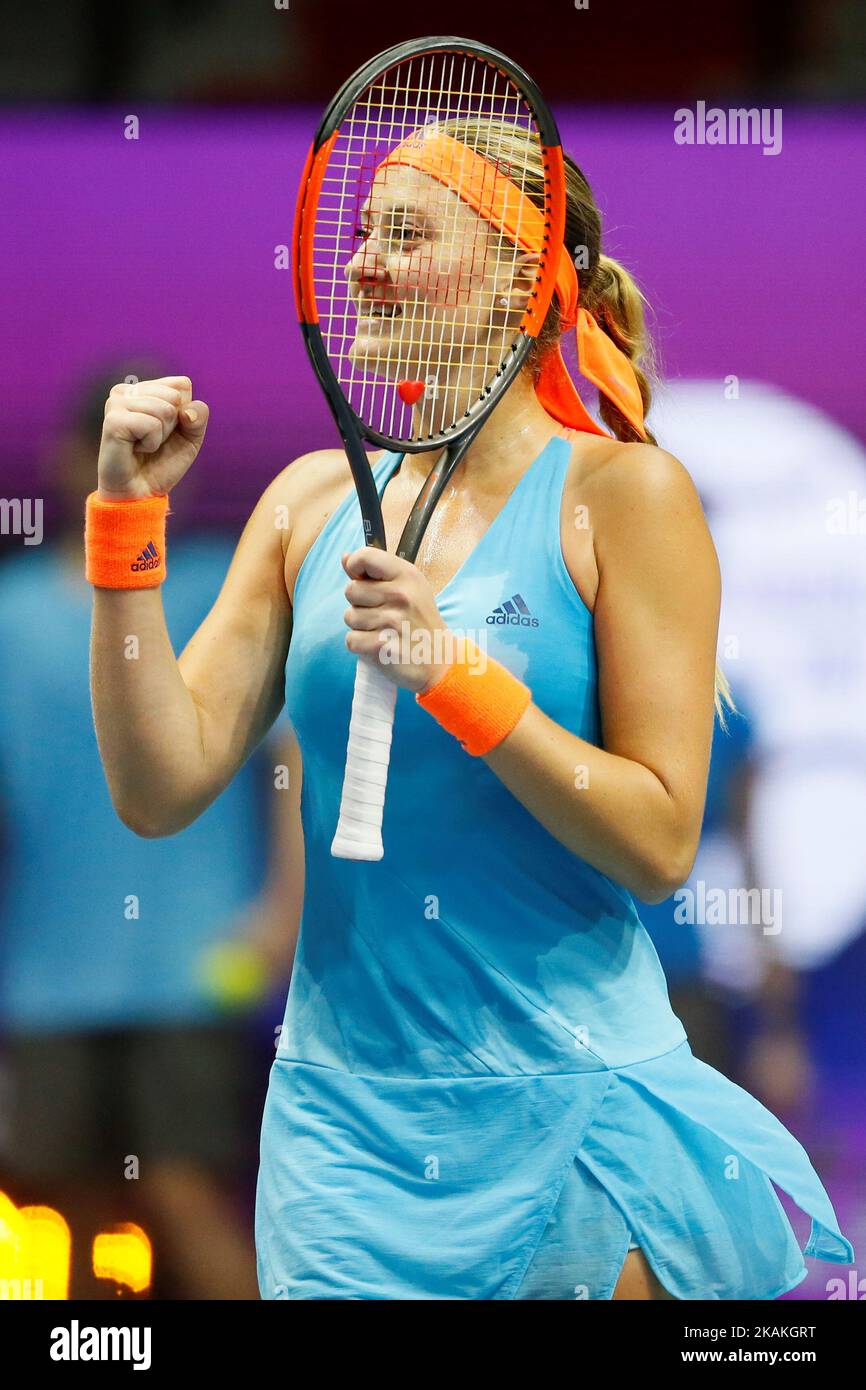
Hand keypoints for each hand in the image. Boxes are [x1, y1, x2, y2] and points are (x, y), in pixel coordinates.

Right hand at [97, 375, 208, 498]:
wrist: (140, 493)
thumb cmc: (162, 463)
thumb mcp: (191, 438)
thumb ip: (198, 416)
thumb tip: (186, 410)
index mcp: (144, 389)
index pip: (182, 384)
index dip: (185, 413)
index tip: (167, 431)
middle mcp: (127, 390)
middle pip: (174, 396)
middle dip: (172, 425)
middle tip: (152, 440)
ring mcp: (116, 403)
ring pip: (164, 410)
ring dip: (161, 436)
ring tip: (143, 446)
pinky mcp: (113, 420)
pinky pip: (151, 425)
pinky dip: (151, 444)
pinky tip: (135, 449)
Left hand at [341, 546, 454, 692]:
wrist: (439, 661)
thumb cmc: (420, 623)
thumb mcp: (409, 589)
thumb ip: (376, 572)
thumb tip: (345, 558)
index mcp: (407, 576)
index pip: (365, 557)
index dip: (355, 566)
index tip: (361, 579)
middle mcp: (400, 595)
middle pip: (351, 591)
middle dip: (359, 604)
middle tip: (381, 613)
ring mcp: (391, 621)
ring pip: (349, 617)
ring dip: (360, 626)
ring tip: (383, 630)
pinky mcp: (382, 646)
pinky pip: (351, 640)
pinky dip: (360, 646)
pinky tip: (379, 645)